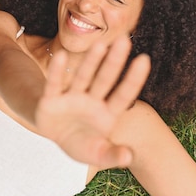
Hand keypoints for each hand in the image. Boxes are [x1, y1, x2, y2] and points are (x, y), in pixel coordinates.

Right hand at [34, 36, 150, 168]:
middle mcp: (91, 100)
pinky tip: (60, 56)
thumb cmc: (81, 143)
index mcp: (107, 113)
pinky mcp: (51, 99)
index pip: (123, 95)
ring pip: (83, 77)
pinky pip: (54, 84)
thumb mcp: (97, 155)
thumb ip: (111, 156)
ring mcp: (71, 97)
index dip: (133, 79)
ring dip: (91, 62)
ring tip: (100, 44)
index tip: (145, 60)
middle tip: (125, 39)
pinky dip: (57, 72)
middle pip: (105, 80)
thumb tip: (129, 156)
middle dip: (114, 62)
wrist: (55, 136)